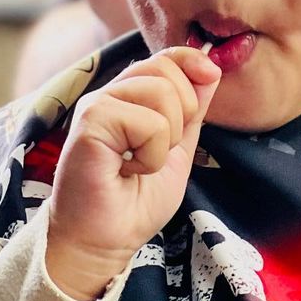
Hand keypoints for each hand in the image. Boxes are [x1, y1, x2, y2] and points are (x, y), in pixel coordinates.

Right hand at [46, 47, 220, 300]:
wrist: (104, 243)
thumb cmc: (135, 202)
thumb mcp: (178, 148)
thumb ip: (192, 110)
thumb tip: (211, 68)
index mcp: (128, 96)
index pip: (165, 56)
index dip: (191, 61)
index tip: (209, 75)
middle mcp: (109, 94)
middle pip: (166, 68)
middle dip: (182, 111)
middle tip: (160, 149)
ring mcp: (96, 106)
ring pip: (161, 93)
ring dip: (166, 140)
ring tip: (141, 163)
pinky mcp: (90, 123)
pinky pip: (148, 122)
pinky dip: (151, 153)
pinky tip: (127, 170)